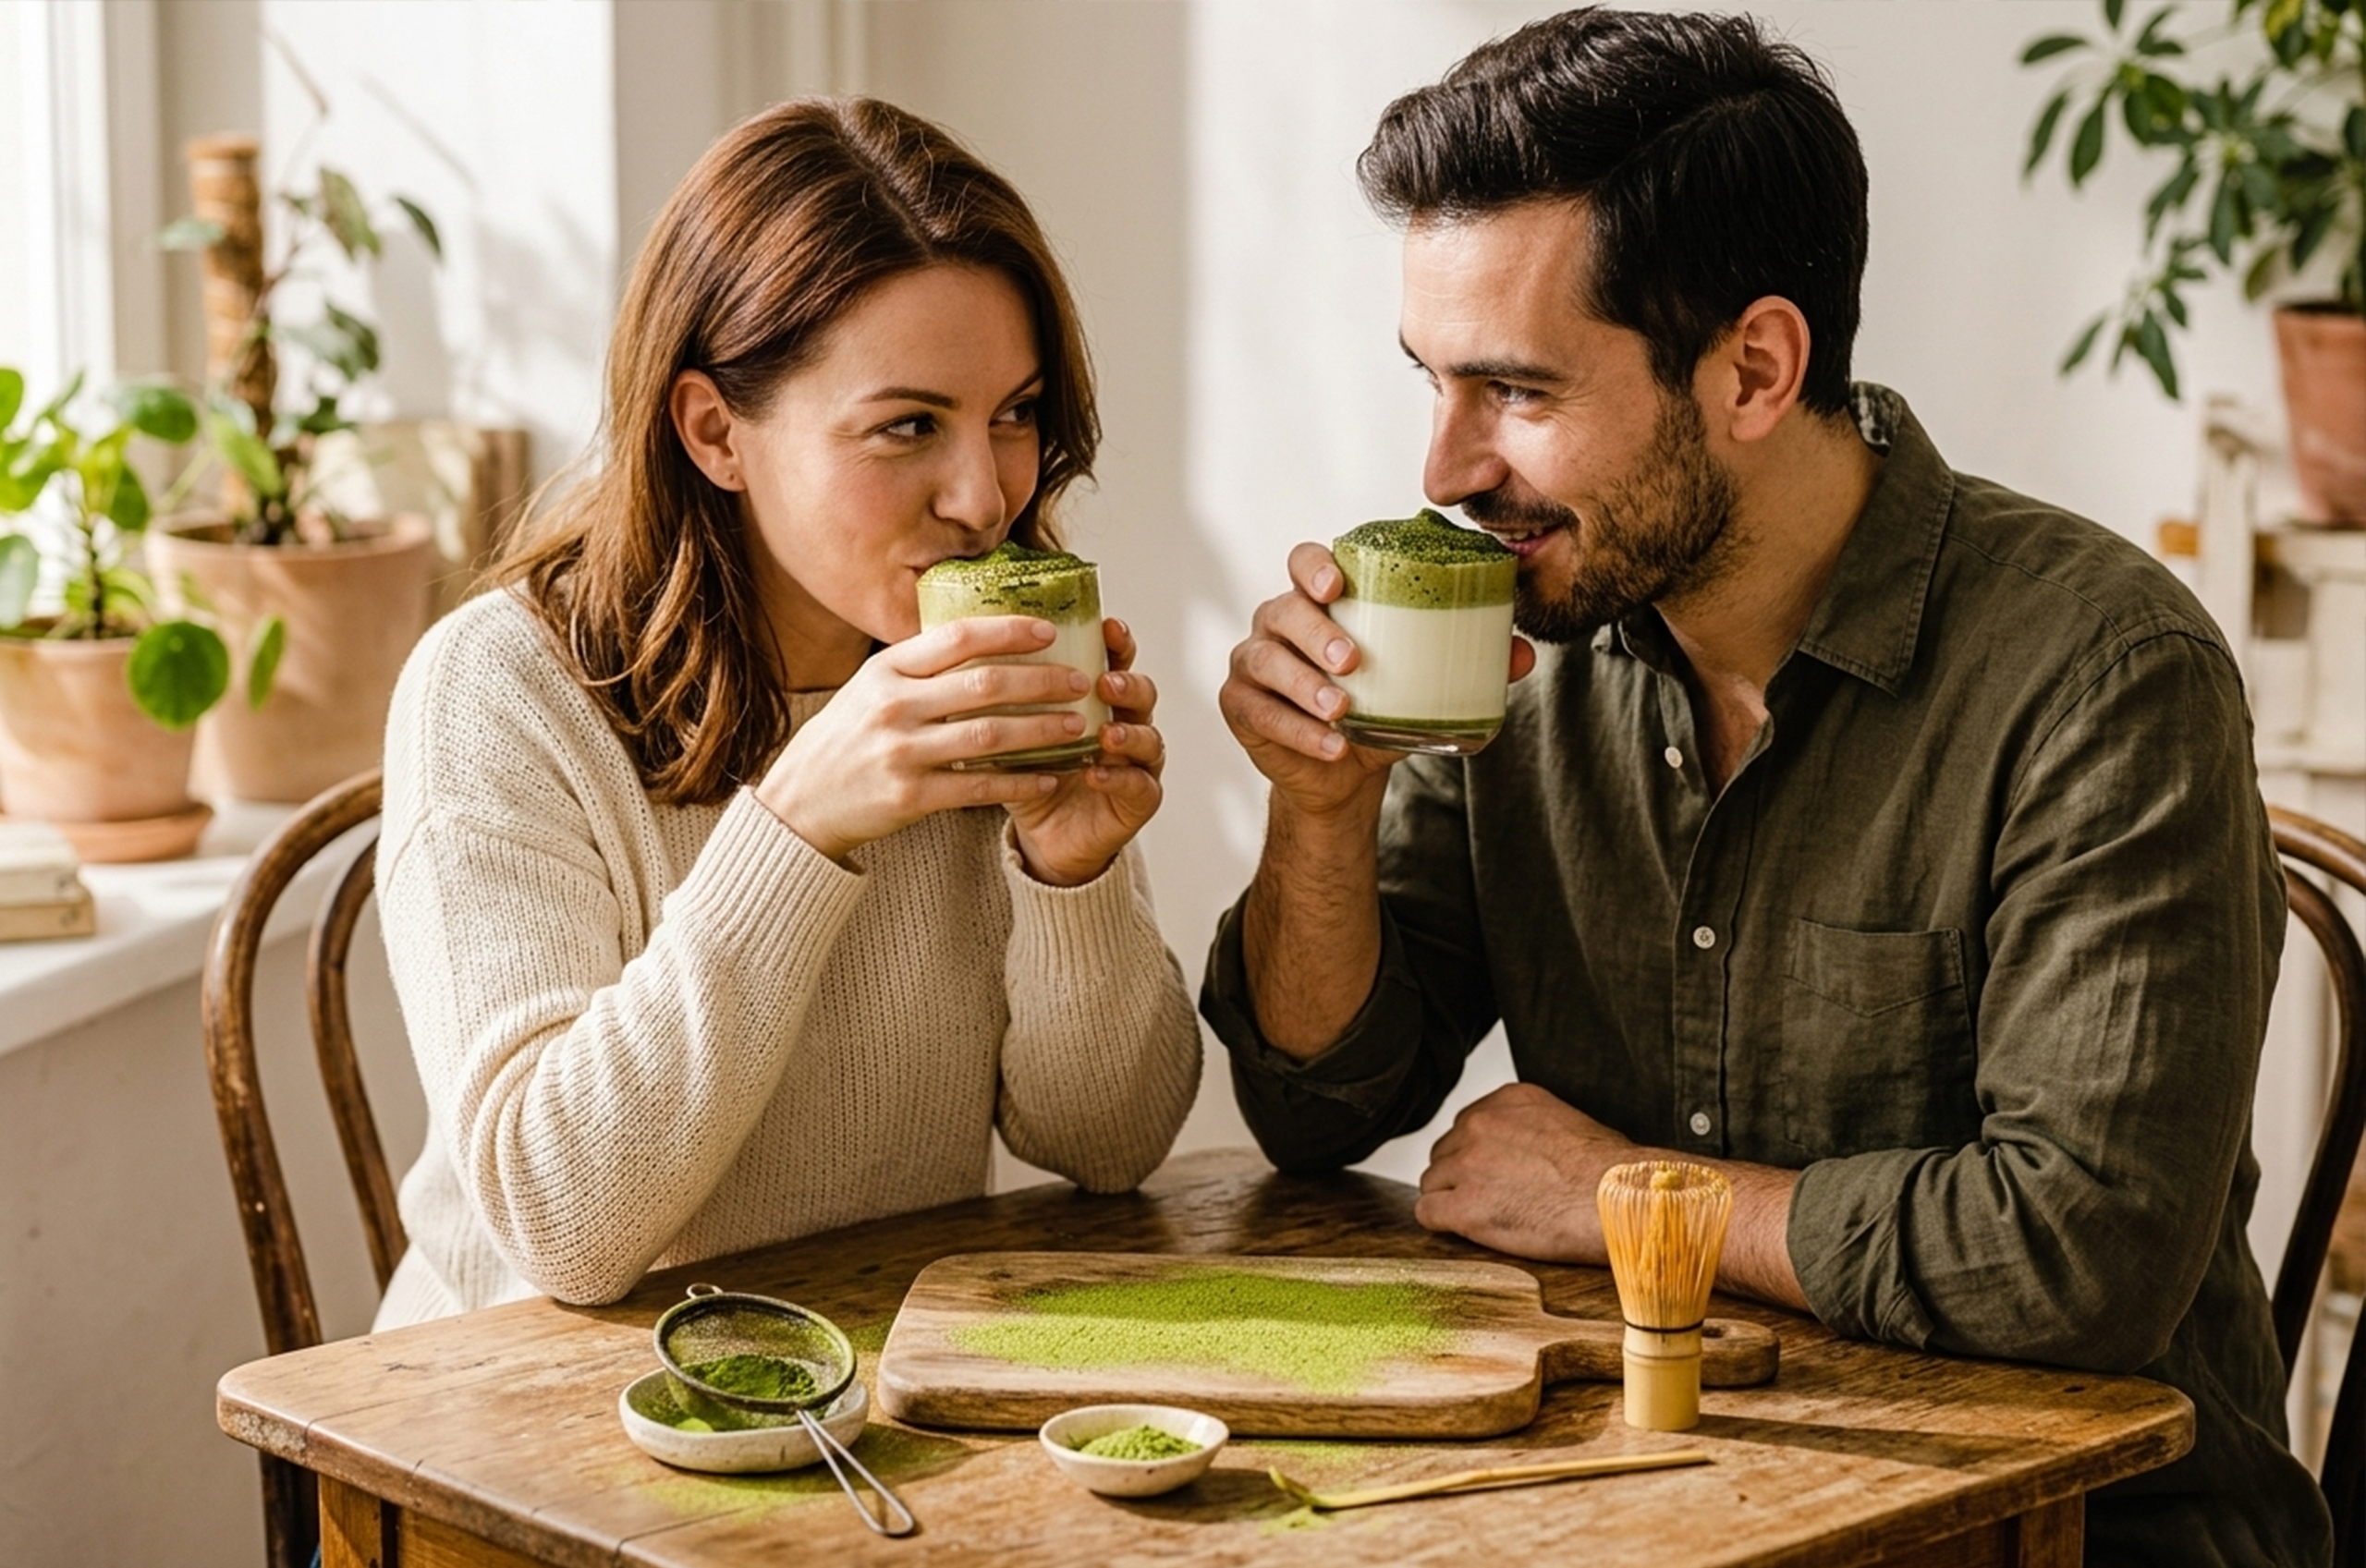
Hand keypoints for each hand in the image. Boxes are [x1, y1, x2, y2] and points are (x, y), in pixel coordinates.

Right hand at [754, 616, 1096, 863]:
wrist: (800, 803)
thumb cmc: (845, 739)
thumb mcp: (869, 688)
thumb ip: (918, 666)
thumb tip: (981, 635)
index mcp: (886, 671)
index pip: (957, 638)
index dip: (1008, 630)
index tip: (1049, 630)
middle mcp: (893, 707)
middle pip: (984, 684)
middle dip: (1042, 681)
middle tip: (1081, 680)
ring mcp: (902, 753)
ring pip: (990, 735)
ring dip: (1042, 730)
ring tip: (1078, 725)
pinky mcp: (911, 797)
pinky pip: (980, 786)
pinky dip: (1021, 782)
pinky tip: (1050, 777)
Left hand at [1006, 617, 1165, 885]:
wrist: (1044, 834)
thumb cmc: (1029, 773)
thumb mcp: (1012, 730)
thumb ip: (1001, 697)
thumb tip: (958, 654)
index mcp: (1099, 699)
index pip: (1116, 661)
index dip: (1117, 643)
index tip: (1106, 626)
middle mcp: (1126, 723)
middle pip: (1142, 693)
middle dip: (1128, 684)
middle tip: (1105, 682)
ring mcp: (1138, 763)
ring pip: (1150, 738)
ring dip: (1129, 732)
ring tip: (1106, 733)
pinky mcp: (1139, 800)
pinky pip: (1139, 786)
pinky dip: (1119, 777)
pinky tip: (1096, 773)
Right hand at [1218, 543, 1537, 821]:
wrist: (1342, 770)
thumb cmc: (1381, 705)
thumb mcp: (1424, 681)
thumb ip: (1470, 660)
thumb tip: (1523, 653)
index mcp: (1318, 600)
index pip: (1304, 562)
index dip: (1314, 567)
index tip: (1337, 586)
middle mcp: (1278, 622)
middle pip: (1283, 611)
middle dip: (1315, 633)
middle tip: (1352, 659)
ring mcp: (1253, 663)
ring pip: (1266, 661)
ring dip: (1304, 685)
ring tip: (1342, 709)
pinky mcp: (1241, 705)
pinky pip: (1261, 712)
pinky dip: (1298, 730)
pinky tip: (1332, 745)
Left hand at [1414, 1083, 1646, 1263]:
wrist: (1616, 1202)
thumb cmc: (1609, 1174)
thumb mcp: (1570, 1126)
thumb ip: (1532, 1131)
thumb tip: (1526, 1152)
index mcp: (1507, 1101)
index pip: (1468, 1126)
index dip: (1478, 1155)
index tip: (1494, 1174)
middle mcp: (1480, 1124)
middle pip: (1446, 1152)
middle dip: (1461, 1177)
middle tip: (1490, 1199)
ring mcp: (1468, 1164)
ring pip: (1433, 1182)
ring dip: (1451, 1200)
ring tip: (1484, 1218)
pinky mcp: (1464, 1207)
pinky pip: (1427, 1213)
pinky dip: (1442, 1224)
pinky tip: (1464, 1231)